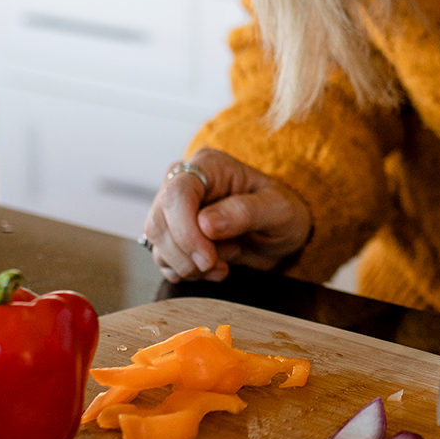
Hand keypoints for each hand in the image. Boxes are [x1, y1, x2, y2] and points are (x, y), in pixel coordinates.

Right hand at [140, 148, 310, 282]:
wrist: (281, 232)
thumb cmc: (282, 212)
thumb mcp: (277, 209)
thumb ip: (244, 212)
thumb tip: (205, 224)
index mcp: (209, 166)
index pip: (177, 193)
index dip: (186, 230)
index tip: (208, 258)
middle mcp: (184, 183)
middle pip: (159, 221)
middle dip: (186, 253)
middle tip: (220, 265)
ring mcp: (175, 210)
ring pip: (157, 243)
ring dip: (189, 265)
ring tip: (225, 261)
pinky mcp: (173, 235)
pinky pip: (163, 259)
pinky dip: (186, 273)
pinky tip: (214, 267)